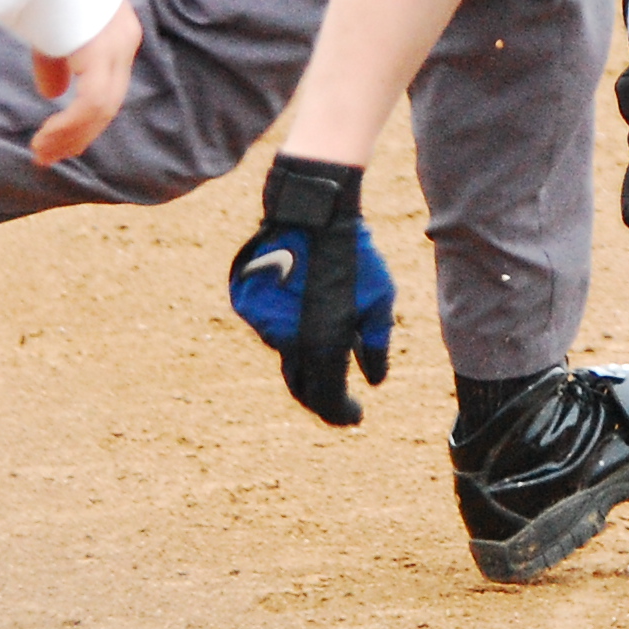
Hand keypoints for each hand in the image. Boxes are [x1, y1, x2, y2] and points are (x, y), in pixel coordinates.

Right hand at [29, 0, 141, 166]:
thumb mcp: (52, 27)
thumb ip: (57, 59)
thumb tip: (54, 93)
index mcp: (116, 33)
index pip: (108, 87)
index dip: (83, 119)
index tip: (56, 141)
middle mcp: (123, 41)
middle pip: (108, 103)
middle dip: (77, 134)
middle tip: (47, 155)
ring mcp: (115, 46)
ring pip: (102, 108)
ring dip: (71, 135)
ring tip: (43, 152)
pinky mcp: (100, 50)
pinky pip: (91, 102)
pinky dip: (70, 126)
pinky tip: (47, 138)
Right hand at [230, 154, 394, 423]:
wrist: (315, 211)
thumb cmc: (356, 255)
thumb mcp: (380, 299)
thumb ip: (377, 344)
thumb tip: (375, 382)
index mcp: (323, 343)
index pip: (328, 399)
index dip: (342, 414)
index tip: (356, 417)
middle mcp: (288, 340)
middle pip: (300, 385)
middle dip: (320, 396)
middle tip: (339, 397)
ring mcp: (264, 321)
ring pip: (287, 350)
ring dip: (307, 351)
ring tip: (331, 329)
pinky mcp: (249, 303)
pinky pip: (272, 324)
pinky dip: (290, 323)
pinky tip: (308, 303)